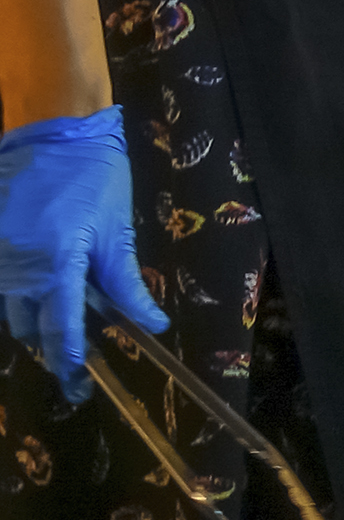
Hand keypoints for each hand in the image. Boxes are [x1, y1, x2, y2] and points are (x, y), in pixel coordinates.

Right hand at [0, 107, 168, 402]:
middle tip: (77, 354)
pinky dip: (21, 289)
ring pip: (10, 306)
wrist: (53, 131)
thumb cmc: (95, 178)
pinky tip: (44, 283)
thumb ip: (128, 284)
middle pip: (28, 326)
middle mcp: (15, 267)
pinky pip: (2, 280)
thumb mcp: (117, 232)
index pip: (60, 331)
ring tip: (64, 313)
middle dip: (51, 342)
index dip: (70, 364)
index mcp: (55, 266)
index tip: (78, 389)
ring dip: (35, 314)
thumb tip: (152, 324)